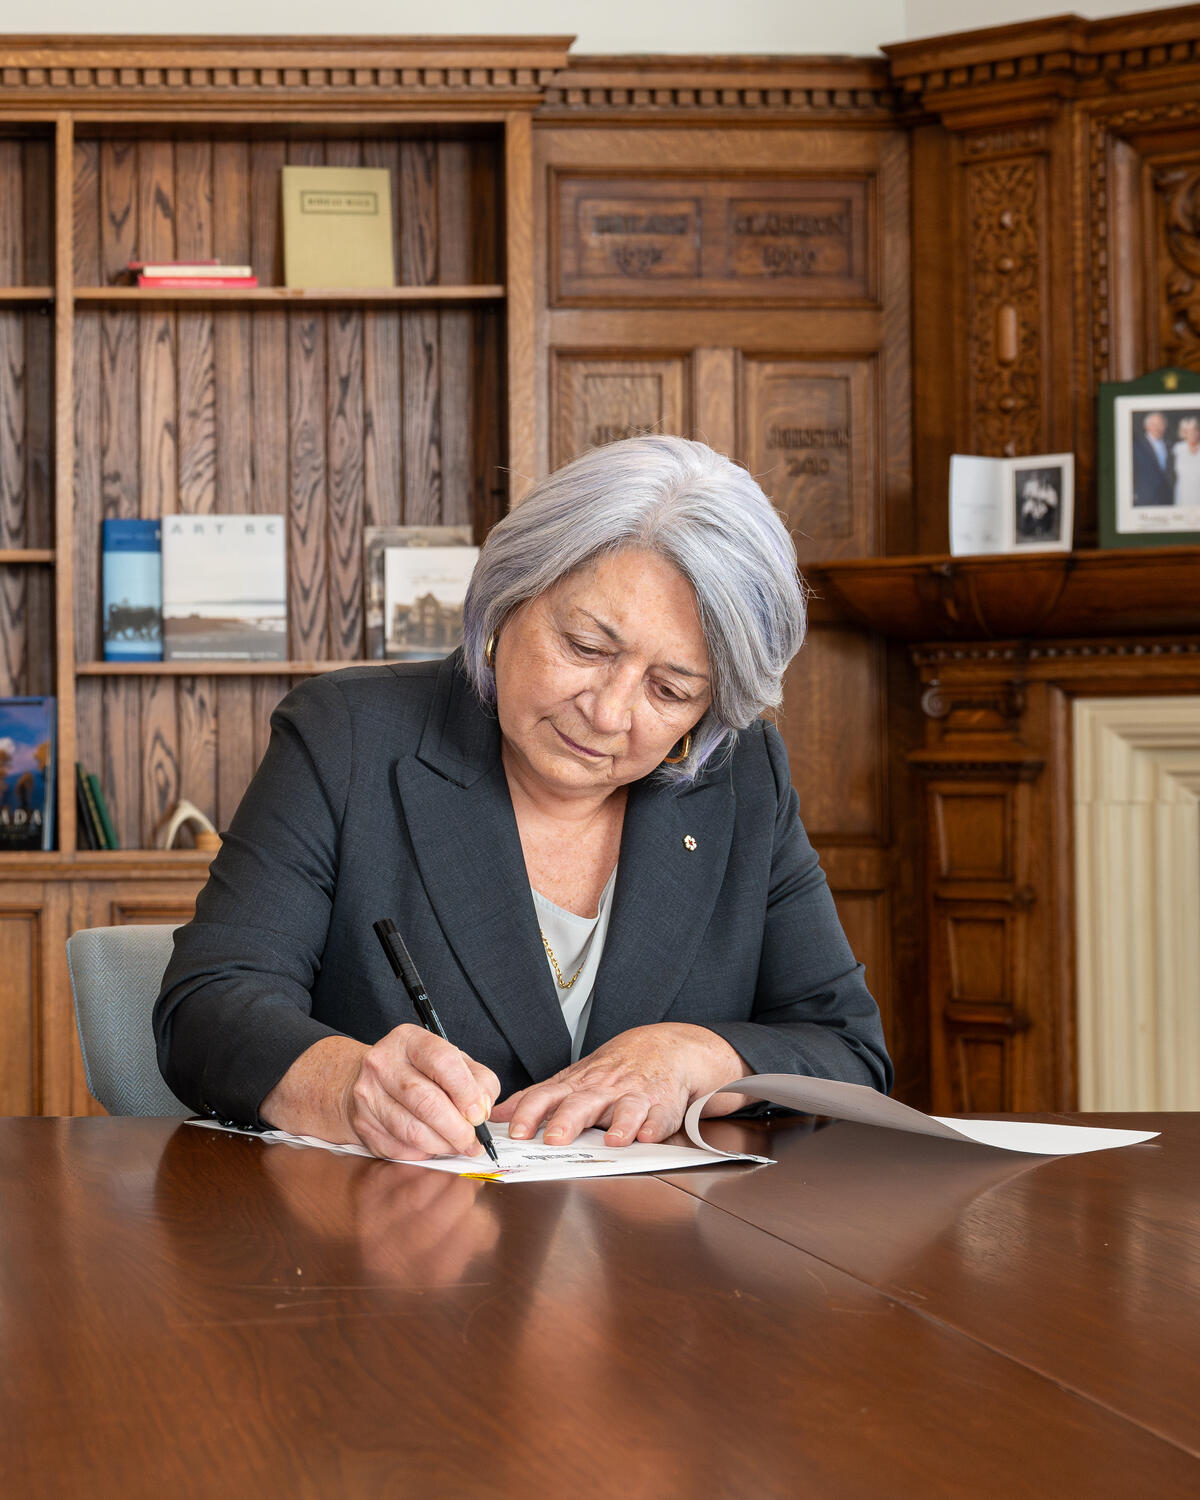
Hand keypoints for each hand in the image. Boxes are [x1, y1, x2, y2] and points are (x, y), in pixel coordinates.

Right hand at [260, 1026, 499, 1161]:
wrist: (368, 1080)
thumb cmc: (421, 1071)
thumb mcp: (454, 1062)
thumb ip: (478, 1081)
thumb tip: (481, 1110)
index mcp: (409, 1039)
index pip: (442, 1061)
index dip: (466, 1092)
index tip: (479, 1114)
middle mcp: (382, 1063)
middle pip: (426, 1101)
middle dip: (457, 1128)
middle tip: (473, 1141)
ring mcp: (368, 1094)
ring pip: (412, 1130)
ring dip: (442, 1145)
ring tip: (457, 1145)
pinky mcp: (362, 1124)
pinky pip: (399, 1148)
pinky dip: (423, 1152)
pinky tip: (432, 1145)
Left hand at [490, 1023, 746, 1147]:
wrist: (664, 1048)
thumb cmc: (611, 1071)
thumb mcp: (571, 1079)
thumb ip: (536, 1098)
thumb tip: (496, 1115)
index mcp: (577, 1085)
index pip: (547, 1096)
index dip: (530, 1112)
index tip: (514, 1131)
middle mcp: (603, 1089)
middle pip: (582, 1103)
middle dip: (567, 1120)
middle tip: (554, 1138)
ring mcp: (633, 1096)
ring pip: (625, 1108)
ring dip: (619, 1123)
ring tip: (611, 1140)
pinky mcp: (661, 1105)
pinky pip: (658, 1116)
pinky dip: (653, 1126)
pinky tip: (648, 1136)